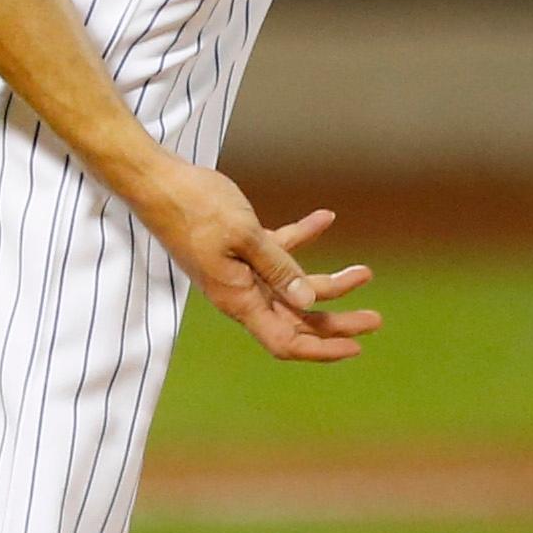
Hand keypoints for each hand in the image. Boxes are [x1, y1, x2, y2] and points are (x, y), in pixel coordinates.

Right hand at [131, 160, 378, 361]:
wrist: (156, 182)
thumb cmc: (196, 207)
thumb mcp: (244, 236)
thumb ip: (278, 268)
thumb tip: (309, 304)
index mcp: (239, 298)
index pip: (285, 340)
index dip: (321, 350)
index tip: (355, 347)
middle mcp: (241, 292)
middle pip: (296, 319)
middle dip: (336, 322)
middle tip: (375, 320)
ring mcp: (239, 270)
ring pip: (292, 288)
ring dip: (328, 283)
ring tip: (365, 273)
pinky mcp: (238, 246)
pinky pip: (278, 250)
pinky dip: (303, 238)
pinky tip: (326, 218)